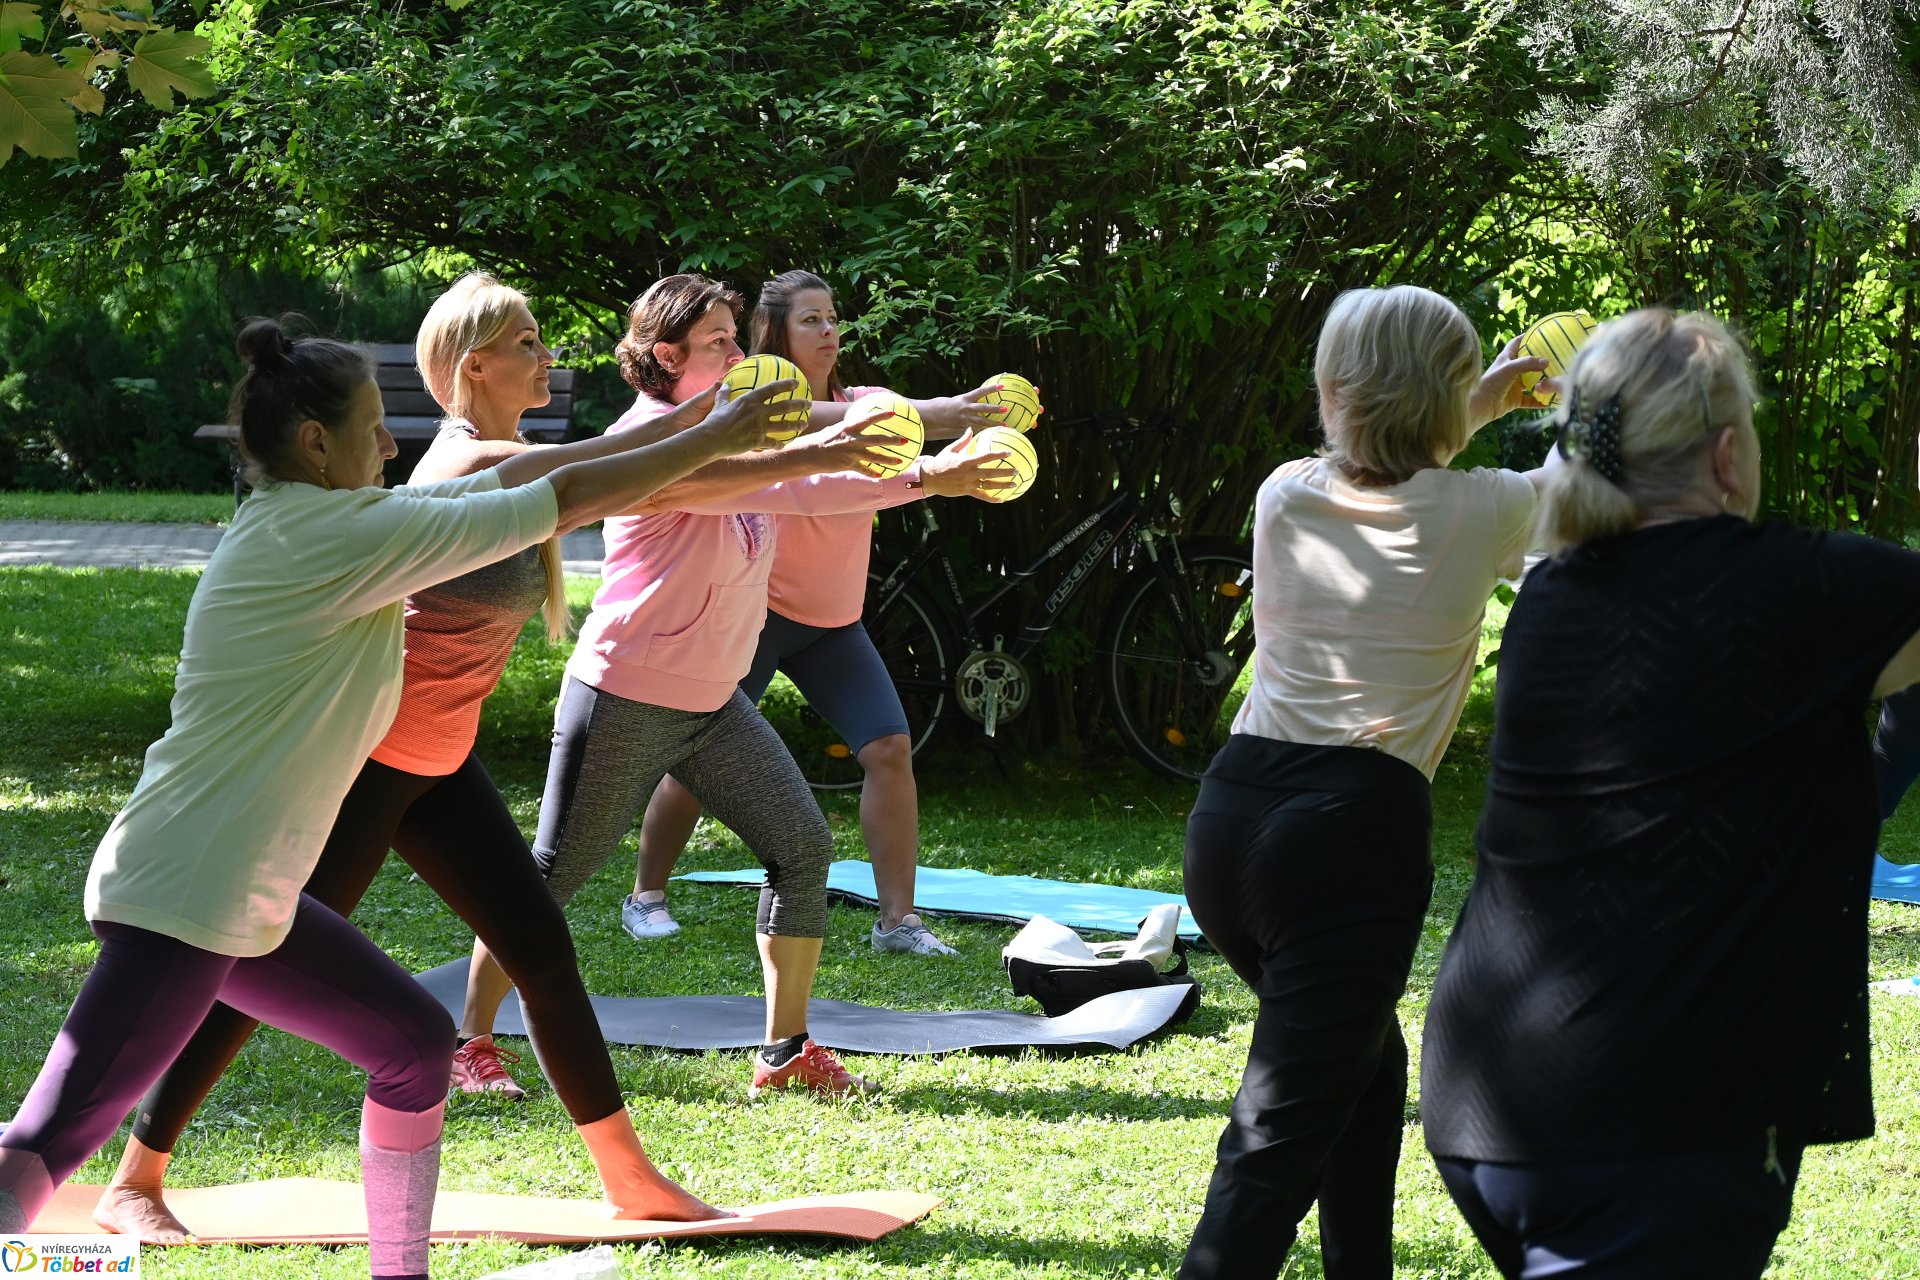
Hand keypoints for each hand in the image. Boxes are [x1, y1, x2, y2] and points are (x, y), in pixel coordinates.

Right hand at [697, 378, 809, 453]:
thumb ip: (723, 394)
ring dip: (797, 424)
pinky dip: (779, 444)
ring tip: (804, 424)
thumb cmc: (713, 420)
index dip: (787, 384)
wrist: (711, 439)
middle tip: (808, 404)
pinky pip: (773, 442)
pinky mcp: (758, 441)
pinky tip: (782, 445)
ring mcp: (760, 427)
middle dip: (799, 404)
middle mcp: (758, 412)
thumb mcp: (719, 404)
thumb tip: (724, 384)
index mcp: (750, 400)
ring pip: (784, 425)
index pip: (773, 389)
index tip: (796, 383)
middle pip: (785, 407)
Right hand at [791, 399, 910, 475]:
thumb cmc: (821, 439)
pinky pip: (864, 470)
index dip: (881, 415)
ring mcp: (851, 454)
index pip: (868, 419)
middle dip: (893, 440)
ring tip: (900, 461)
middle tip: (905, 440)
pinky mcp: (848, 465)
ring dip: (888, 460)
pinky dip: (872, 473)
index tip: (894, 413)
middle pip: (877, 440)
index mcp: (849, 428)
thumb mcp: (835, 429)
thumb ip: (848, 428)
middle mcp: (852, 440)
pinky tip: (880, 475)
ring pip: (875, 457)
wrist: (809, 454)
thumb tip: (857, 423)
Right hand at [919, 386, 1013, 439]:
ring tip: (1005, 424)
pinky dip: (986, 431)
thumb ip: (970, 401)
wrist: (934, 415)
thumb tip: (982, 397)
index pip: (981, 391)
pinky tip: (994, 434)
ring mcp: (965, 418)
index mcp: (965, 398)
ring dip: (994, 423)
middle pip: (983, 408)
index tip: (1002, 386)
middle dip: (994, 409)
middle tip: (1006, 409)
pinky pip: (977, 429)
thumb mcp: (959, 400)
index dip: (991, 388)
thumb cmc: (948, 406)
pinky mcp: (964, 427)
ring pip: (982, 421)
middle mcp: (966, 408)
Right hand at [919, 430, 1014, 498]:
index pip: (986, 456)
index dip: (999, 454)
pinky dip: (992, 499)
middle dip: (1005, 472)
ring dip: (1002, 485)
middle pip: (991, 472)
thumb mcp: (950, 449)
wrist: (929, 478)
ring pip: (989, 485)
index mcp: (966, 461)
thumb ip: (963, 440)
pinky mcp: (966, 491)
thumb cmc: (940, 462)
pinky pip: (981, 496)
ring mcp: (968, 483)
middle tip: (1017, 471)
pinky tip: (1001, 499)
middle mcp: (969, 473)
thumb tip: (971, 429)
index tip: (1010, 453)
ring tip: (1014, 484)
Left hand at [1469, 335, 1551, 426]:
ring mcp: (1514, 386)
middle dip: (1541, 361)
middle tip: (1558, 357)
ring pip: (1532, 382)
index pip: (1518, 343)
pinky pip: (1531, 400)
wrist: (1480, 406)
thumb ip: (1528, 363)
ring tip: (1559, 378)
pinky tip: (1551, 401)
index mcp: (1507, 358)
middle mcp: (1511, 371)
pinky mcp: (1515, 400)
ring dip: (1543, 382)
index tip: (1542, 333)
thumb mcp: (1509, 368)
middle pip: (1529, 363)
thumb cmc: (1491, 382)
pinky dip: (1540, 401)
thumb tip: (1546, 361)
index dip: (1528, 337)